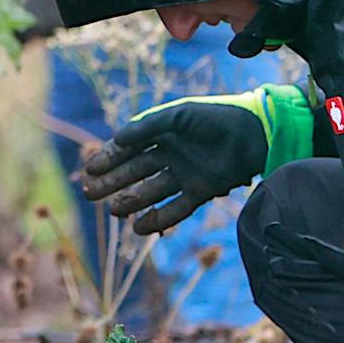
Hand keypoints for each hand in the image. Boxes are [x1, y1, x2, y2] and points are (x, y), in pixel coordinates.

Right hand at [78, 85, 312, 234]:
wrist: (254, 134)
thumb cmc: (215, 118)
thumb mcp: (178, 115)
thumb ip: (147, 126)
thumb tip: (117, 139)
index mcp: (163, 133)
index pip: (128, 148)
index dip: (108, 158)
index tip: (89, 169)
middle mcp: (170, 155)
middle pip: (134, 171)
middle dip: (112, 181)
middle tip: (89, 192)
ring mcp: (184, 174)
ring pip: (150, 191)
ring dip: (130, 200)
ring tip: (112, 209)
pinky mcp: (201, 191)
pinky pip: (174, 209)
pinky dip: (157, 219)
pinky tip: (138, 227)